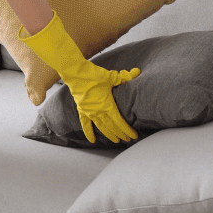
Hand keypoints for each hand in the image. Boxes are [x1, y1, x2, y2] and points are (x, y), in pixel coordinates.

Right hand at [18, 11, 139, 143]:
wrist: (75, 72)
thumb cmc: (93, 74)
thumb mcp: (111, 76)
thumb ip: (125, 77)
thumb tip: (137, 72)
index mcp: (107, 105)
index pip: (119, 122)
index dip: (127, 130)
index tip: (133, 136)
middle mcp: (98, 111)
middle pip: (111, 127)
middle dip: (120, 134)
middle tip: (128, 140)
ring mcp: (89, 111)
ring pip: (101, 127)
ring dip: (109, 135)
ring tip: (116, 141)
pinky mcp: (82, 109)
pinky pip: (85, 124)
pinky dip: (89, 132)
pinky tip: (93, 141)